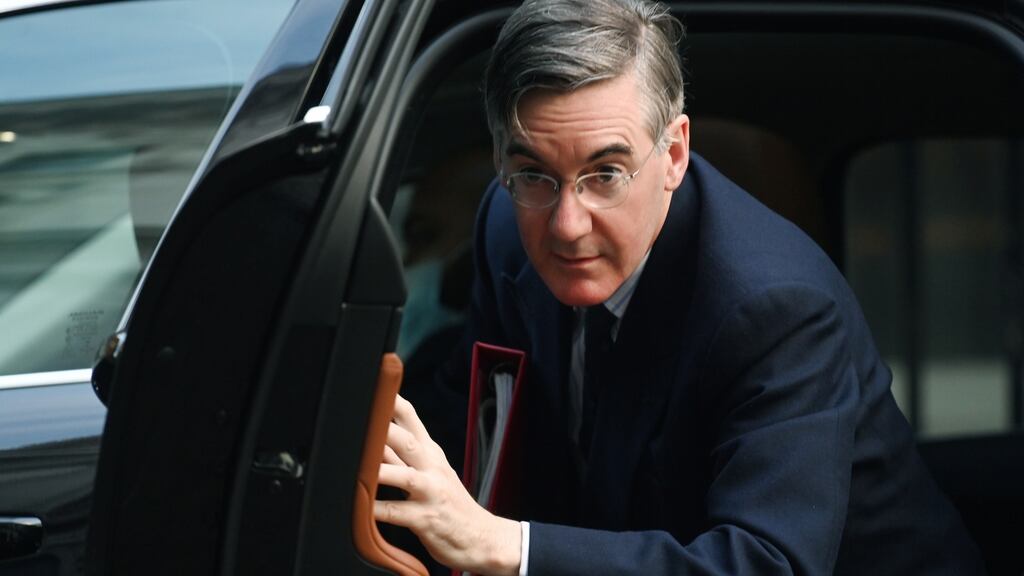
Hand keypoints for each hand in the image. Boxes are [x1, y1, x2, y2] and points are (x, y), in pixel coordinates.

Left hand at [375, 395, 521, 575]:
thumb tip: (372, 433)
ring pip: (404, 477)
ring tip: (357, 468)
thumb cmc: (447, 502)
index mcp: (430, 452)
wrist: (481, 537)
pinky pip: (398, 513)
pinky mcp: (427, 519)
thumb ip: (400, 453)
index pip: (410, 418)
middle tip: (359, 419)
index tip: (372, 386)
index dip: (391, 400)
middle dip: (383, 429)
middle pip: (407, 441)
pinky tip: (362, 508)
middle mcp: (432, 467)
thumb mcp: (429, 471)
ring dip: (381, 472)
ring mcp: (431, 493)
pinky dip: (378, 510)